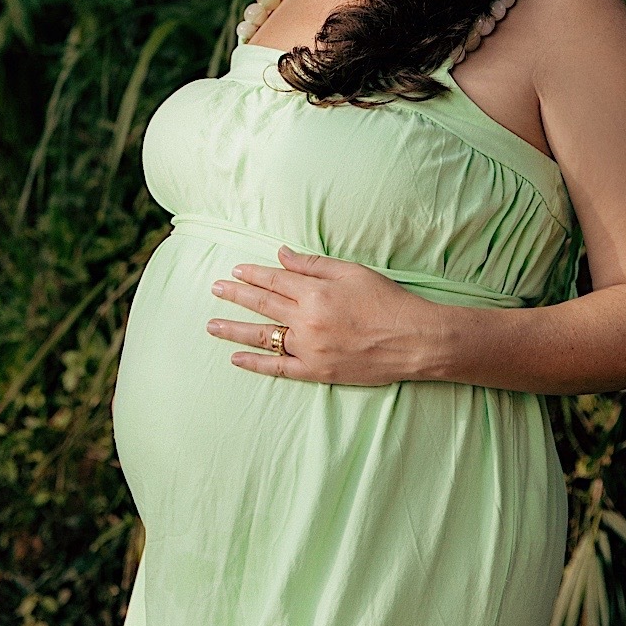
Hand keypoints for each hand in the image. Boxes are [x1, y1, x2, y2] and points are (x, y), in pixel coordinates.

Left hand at [207, 245, 430, 384]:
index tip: (234, 271)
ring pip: (263, 336)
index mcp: (316, 292)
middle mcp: (307, 320)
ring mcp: (309, 348)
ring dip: (235, 329)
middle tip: (214, 289)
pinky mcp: (317, 371)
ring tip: (212, 325)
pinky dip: (255, 364)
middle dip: (236, 295)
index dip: (253, 274)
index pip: (275, 280)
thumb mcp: (352, 271)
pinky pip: (278, 368)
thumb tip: (281, 255)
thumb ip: (313, 264)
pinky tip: (236, 359)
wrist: (414, 340)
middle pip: (263, 304)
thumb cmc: (387, 300)